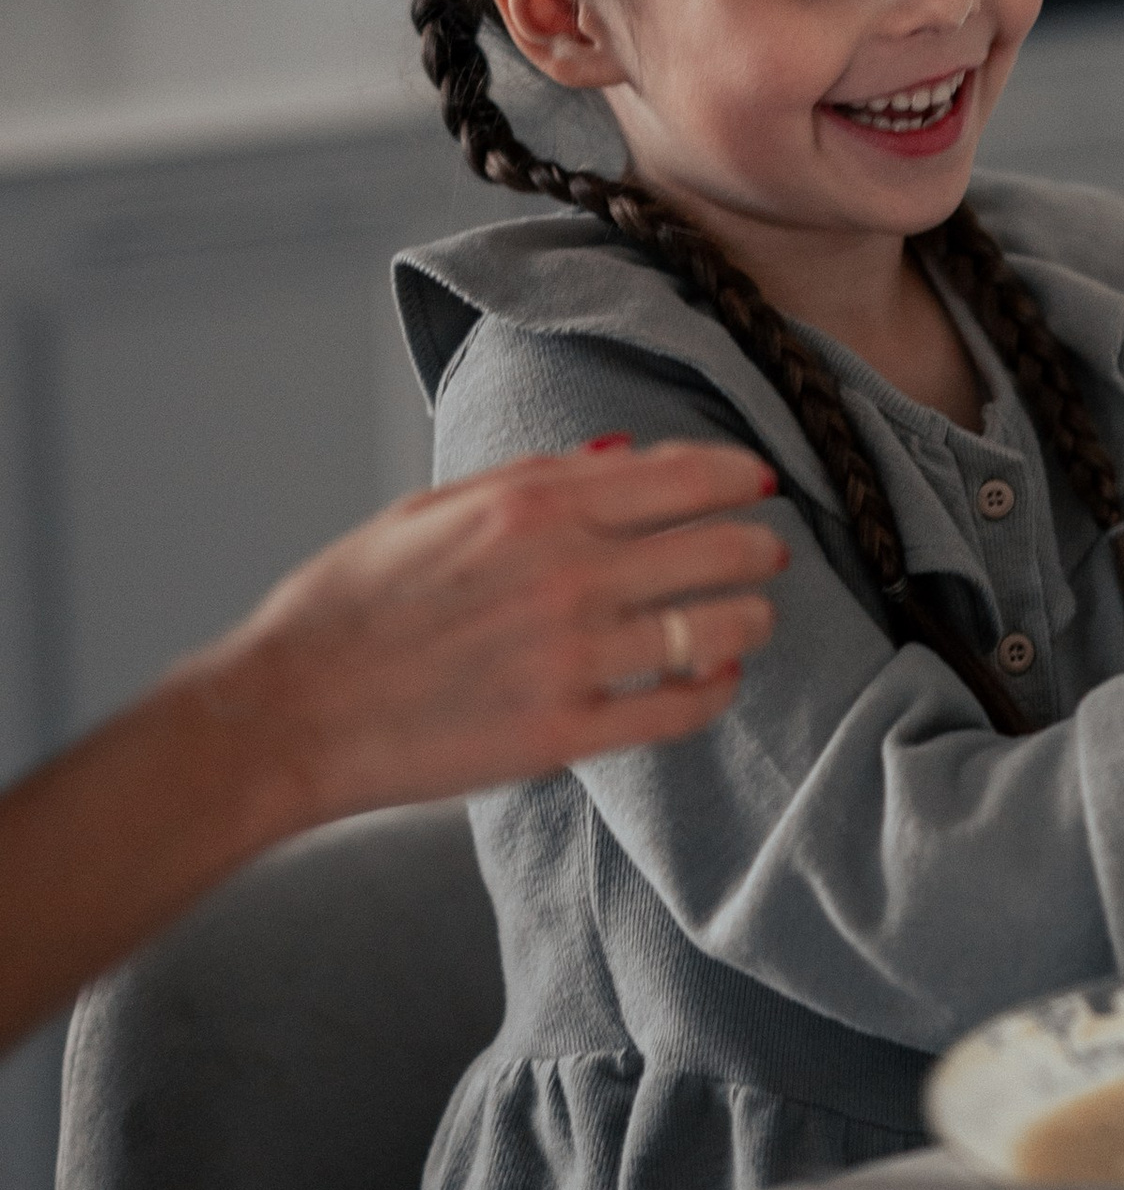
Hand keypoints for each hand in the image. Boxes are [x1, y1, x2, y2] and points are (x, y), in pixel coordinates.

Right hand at [198, 440, 786, 830]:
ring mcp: (573, 656)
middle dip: (759, 547)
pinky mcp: (565, 732)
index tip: (758, 483)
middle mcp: (568, 573)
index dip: (739, 477)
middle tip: (766, 553)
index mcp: (535, 506)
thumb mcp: (437, 507)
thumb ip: (539, 477)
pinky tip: (715, 678)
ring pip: (717, 628)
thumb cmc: (351, 603)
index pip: (684, 475)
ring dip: (750, 619)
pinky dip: (713, 690)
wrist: (291, 709)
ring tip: (751, 618)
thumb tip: (627, 457)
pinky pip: (679, 708)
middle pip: (721, 548)